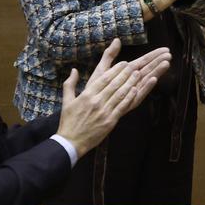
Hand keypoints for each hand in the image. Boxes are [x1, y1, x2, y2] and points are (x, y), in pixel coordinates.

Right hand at [57, 39, 171, 155]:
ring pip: (120, 94)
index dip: (115, 70)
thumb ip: (70, 84)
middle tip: (134, 65)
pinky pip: (122, 107)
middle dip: (125, 73)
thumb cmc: (68, 121)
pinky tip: (136, 90)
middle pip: (114, 84)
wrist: (71, 141)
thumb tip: (74, 70)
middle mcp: (96, 102)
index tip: (123, 63)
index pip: (103, 79)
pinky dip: (129, 98)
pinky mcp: (110, 121)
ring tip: (138, 74)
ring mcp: (104, 111)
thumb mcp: (66, 101)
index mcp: (86, 95)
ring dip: (130, 83)